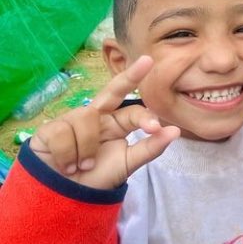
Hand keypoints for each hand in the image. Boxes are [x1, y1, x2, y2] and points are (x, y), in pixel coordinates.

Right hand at [29, 56, 179, 188]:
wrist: (64, 198)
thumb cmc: (97, 178)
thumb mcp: (127, 164)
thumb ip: (150, 148)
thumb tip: (176, 131)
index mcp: (117, 123)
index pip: (135, 111)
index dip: (145, 117)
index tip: (154, 127)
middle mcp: (97, 116)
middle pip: (113, 90)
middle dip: (129, 75)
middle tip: (147, 61)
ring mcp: (73, 120)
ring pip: (86, 118)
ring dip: (86, 149)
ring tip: (81, 166)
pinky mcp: (50, 129)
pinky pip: (63, 132)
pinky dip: (67, 154)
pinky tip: (65, 165)